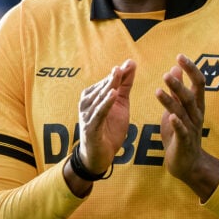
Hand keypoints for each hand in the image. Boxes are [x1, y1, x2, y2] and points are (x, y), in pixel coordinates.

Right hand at [76, 59, 135, 173]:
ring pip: (100, 98)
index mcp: (92, 96)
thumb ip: (124, 84)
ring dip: (109, 86)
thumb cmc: (108, 128)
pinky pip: (99, 113)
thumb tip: (130, 63)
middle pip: (103, 88)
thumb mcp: (120, 104)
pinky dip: (105, 103)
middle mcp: (87, 103)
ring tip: (117, 74)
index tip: (131, 63)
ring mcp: (87, 115)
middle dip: (115, 77)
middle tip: (124, 66)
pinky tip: (113, 95)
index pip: (108, 82)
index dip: (119, 73)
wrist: (99, 155)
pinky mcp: (90, 127)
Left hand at [155, 54, 218, 199]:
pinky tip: (171, 116)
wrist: (187, 164)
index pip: (198, 82)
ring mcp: (192, 128)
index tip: (180, 56)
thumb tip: (175, 68)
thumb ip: (178, 90)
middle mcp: (196, 115)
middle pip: (191, 96)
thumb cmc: (181, 133)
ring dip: (171, 101)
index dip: (190, 69)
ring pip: (183, 112)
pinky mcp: (185, 142)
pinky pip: (182, 131)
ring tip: (158, 90)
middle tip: (165, 74)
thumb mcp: (179, 109)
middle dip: (178, 84)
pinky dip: (177, 123)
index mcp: (196, 105)